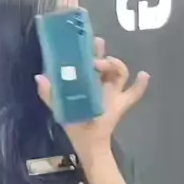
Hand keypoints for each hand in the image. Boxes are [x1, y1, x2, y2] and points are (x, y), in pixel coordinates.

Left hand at [35, 37, 149, 156]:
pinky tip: (144, 75)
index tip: (88, 40)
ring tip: (106, 63)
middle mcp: (102, 83)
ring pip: (120, 72)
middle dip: (102, 52)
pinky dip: (141, 85)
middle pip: (106, 63)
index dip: (91, 49)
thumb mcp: (58, 106)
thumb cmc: (73, 122)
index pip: (90, 61)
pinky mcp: (121, 104)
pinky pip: (135, 93)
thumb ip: (49, 93)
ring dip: (115, 64)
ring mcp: (113, 92)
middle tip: (97, 43)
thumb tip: (39, 77)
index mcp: (87, 81)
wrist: (86, 142)